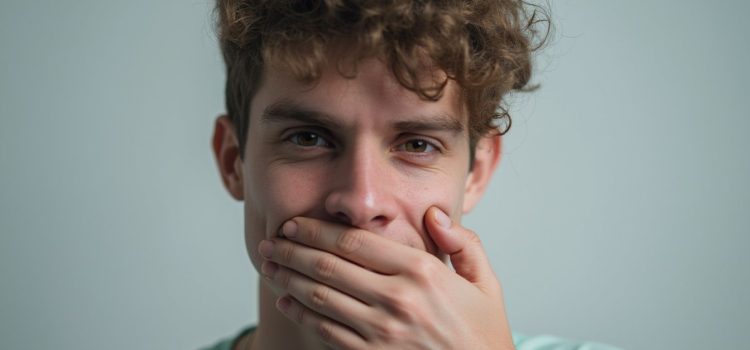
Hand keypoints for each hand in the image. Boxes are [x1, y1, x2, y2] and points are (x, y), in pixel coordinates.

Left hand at [257, 207, 513, 349]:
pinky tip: (287, 300)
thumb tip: (434, 214)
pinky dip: (301, 313)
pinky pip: (326, 331)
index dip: (316, 230)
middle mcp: (398, 299)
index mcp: (422, 272)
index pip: (354, 242)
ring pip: (321, 297)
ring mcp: (382, 332)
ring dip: (289, 278)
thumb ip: (463, 244)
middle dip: (292, 250)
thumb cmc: (483, 335)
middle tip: (271, 242)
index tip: (295, 223)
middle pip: (329, 266)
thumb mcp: (486, 284)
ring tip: (270, 266)